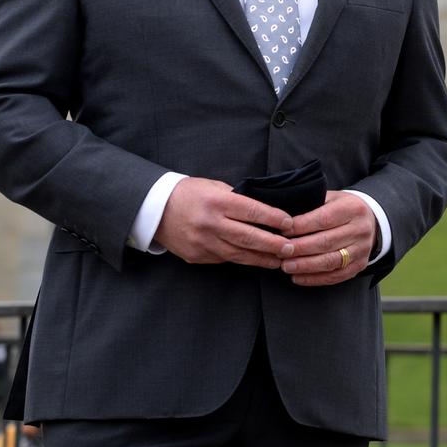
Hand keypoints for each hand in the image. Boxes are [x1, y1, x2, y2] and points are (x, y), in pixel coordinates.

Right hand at [155, 176, 294, 267]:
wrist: (155, 210)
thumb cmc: (188, 193)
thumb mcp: (212, 186)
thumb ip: (236, 198)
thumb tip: (262, 210)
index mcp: (216, 201)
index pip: (252, 211)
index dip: (273, 218)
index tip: (289, 223)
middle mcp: (210, 223)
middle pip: (249, 237)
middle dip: (273, 244)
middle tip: (291, 247)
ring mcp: (203, 243)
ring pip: (239, 254)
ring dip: (262, 258)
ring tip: (279, 259)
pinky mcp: (198, 256)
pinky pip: (225, 259)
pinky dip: (243, 260)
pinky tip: (256, 260)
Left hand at [279, 191, 376, 285]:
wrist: (371, 220)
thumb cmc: (342, 208)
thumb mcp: (331, 198)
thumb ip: (312, 205)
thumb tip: (284, 219)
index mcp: (352, 208)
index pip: (323, 219)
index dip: (301, 227)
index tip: (283, 232)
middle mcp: (360, 229)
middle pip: (326, 242)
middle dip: (300, 249)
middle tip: (281, 252)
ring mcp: (362, 249)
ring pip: (330, 261)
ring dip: (305, 266)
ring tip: (286, 266)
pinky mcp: (360, 265)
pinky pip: (336, 276)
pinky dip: (315, 279)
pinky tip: (298, 277)